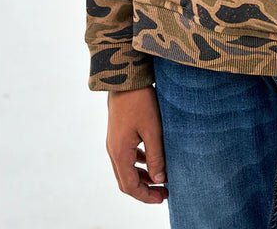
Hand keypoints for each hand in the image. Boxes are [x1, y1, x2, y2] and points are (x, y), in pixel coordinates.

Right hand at [106, 86, 168, 203]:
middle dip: (144, 190)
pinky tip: (151, 159)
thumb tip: (160, 180)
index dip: (146, 196)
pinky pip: (126, 156)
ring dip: (142, 177)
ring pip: (126, 169)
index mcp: (120, 153)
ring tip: (160, 178)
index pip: (130, 186)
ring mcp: (114, 142)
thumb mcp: (153, 130)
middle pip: (126, 181)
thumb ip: (156, 156)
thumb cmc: (140, 101)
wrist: (125, 78)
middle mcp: (113, 151)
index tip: (163, 198)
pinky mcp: (118, 134)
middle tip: (163, 193)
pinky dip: (138, 163)